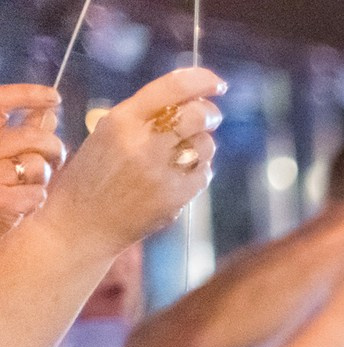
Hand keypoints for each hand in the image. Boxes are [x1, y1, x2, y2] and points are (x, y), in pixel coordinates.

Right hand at [0, 86, 63, 231]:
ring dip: (42, 178)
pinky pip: (35, 194)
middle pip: (34, 137)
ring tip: (31, 184)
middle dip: (52, 149)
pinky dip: (36, 199)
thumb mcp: (2, 152)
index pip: (0, 100)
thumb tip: (47, 113)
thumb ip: (20, 130)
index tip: (53, 97)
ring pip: (37, 167)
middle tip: (55, 159)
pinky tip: (29, 202)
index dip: (27, 95)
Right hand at [42, 68, 224, 257]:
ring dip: (201, 145)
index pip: (171, 88)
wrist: (82, 223)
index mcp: (121, 120)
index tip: (217, 83)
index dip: (201, 81)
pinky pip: (204, 173)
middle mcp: (143, 142)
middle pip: (197, 115)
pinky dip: (198, 170)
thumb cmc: (95, 174)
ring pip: (205, 145)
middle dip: (209, 113)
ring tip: (179, 153)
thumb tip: (192, 100)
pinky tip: (177, 175)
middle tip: (209, 116)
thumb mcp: (107, 133)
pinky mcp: (176, 196)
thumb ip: (144, 116)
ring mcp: (161, 171)